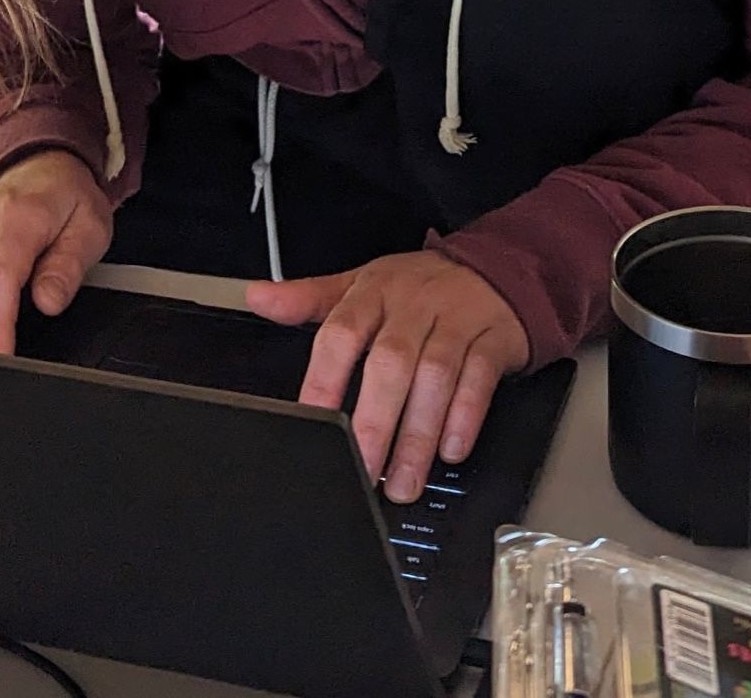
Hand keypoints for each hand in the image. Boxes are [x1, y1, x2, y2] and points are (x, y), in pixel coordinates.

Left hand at [246, 251, 527, 503]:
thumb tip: (257, 297)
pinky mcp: (493, 339)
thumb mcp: (361, 284)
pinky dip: (466, 417)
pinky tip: (451, 450)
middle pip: (391, 362)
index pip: (342, 333)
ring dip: (418, 434)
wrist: (493, 270)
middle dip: (375, 421)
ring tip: (403, 481)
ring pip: (436, 376)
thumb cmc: (417, 288)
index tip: (313, 423)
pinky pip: (480, 378)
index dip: (324, 379)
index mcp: (374, 292)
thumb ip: (309, 298)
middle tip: (363, 468)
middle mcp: (414, 306)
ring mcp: (456, 321)